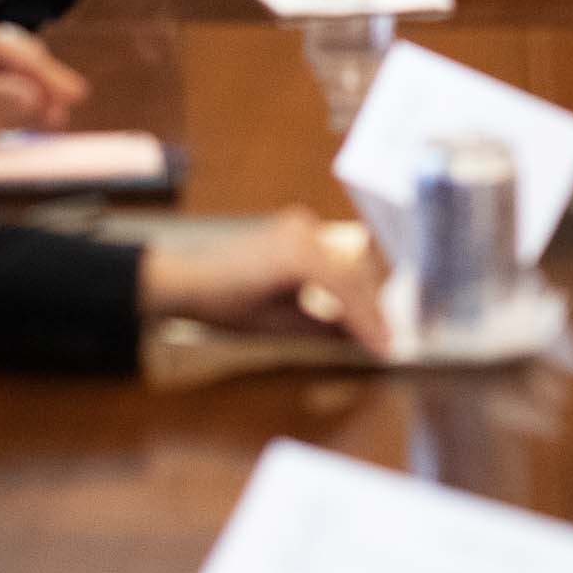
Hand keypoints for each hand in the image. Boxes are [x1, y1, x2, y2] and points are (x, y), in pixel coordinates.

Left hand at [0, 16, 87, 129]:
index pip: (30, 61)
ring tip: (45, 109)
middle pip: (27, 59)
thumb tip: (36, 100)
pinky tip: (13, 95)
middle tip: (64, 109)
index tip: (78, 97)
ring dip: (31, 85)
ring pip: (12, 63)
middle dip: (48, 83)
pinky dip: (12, 83)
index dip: (55, 80)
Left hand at [140, 207, 391, 353]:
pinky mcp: (297, 229)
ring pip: (347, 262)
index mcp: (297, 253)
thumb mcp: (276, 327)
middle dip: (372, 308)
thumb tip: (360, 341)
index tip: (386, 347)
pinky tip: (351, 306)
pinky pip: (332, 256)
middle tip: (386, 341)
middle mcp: (304, 230)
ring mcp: (301, 225)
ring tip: (374, 328)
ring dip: (362, 295)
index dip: (370, 320)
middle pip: (354, 272)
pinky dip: (344, 281)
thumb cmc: (222, 305)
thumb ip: (323, 330)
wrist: (185, 280)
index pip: (347, 287)